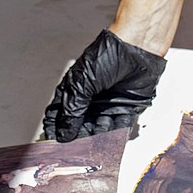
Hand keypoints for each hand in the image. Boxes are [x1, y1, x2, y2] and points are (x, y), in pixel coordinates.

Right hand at [43, 29, 166, 141]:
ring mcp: (107, 106)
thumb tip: (63, 133)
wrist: (136, 49)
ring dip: (100, 132)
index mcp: (74, 92)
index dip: (57, 131)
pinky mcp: (126, 109)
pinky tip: (115, 123)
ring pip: (99, 131)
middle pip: (80, 128)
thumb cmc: (106, 56)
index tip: (56, 143)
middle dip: (81, 135)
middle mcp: (90, 102)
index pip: (60, 117)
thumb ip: (72, 111)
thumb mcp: (81, 84)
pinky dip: (118, 130)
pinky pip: (120, 127)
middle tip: (82, 140)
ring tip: (102, 123)